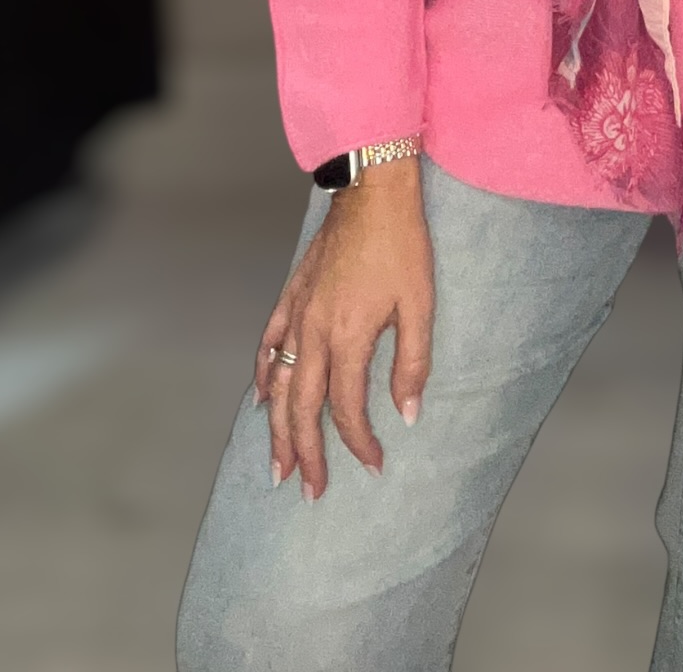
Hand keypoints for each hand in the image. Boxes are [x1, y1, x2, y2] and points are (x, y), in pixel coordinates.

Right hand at [253, 157, 432, 501]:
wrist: (372, 191)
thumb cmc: (401, 244)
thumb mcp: (420, 303)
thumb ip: (412, 362)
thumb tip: (408, 414)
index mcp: (347, 337)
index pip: (348, 408)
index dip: (359, 442)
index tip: (374, 465)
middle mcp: (314, 332)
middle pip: (302, 408)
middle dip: (307, 453)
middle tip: (310, 491)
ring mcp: (297, 313)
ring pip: (278, 384)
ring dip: (276, 428)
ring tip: (278, 465)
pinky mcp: (292, 296)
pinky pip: (269, 345)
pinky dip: (264, 376)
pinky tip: (262, 399)